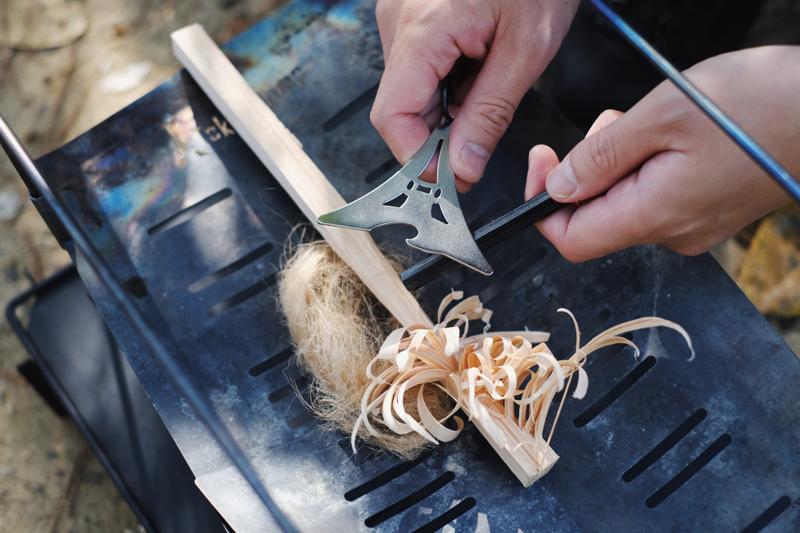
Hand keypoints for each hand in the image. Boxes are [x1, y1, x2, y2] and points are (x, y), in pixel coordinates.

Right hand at [371, 0, 578, 190]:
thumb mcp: (525, 50)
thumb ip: (489, 114)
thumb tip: (462, 168)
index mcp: (422, 31)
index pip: (393, 118)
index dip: (418, 158)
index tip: (450, 179)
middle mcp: (398, 23)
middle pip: (400, 107)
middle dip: (437, 135)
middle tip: (480, 142)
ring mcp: (399, 17)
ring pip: (410, 90)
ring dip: (445, 108)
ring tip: (487, 84)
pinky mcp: (410, 15)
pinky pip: (418, 66)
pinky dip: (445, 83)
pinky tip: (476, 66)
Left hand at [525, 46, 798, 261]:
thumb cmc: (758, 107)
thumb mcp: (661, 116)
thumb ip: (600, 156)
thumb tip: (556, 188)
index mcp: (654, 215)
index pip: (572, 240)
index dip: (543, 206)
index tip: (542, 160)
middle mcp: (672, 232)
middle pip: (596, 217)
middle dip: (586, 170)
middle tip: (610, 125)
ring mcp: (694, 225)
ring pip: (625, 202)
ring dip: (617, 162)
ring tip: (646, 122)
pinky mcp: (709, 210)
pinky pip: (655, 195)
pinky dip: (644, 165)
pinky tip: (668, 133)